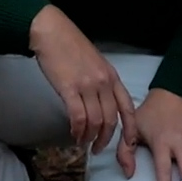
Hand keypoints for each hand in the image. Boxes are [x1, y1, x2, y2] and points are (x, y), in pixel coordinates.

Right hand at [30, 5, 134, 153]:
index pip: (128, 108)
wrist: (51, 32)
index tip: (127, 144)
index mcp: (112, 77)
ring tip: (82, 142)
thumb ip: (101, 82)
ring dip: (89, 136)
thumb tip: (101, 103)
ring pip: (95, 121)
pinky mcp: (70, 88)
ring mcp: (88, 85)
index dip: (130, 129)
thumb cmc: (70, 46)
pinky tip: (74, 134)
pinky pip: (78, 116)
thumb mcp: (95, 63)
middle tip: (97, 148)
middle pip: (111, 119)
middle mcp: (104, 82)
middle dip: (106, 138)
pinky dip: (77, 129)